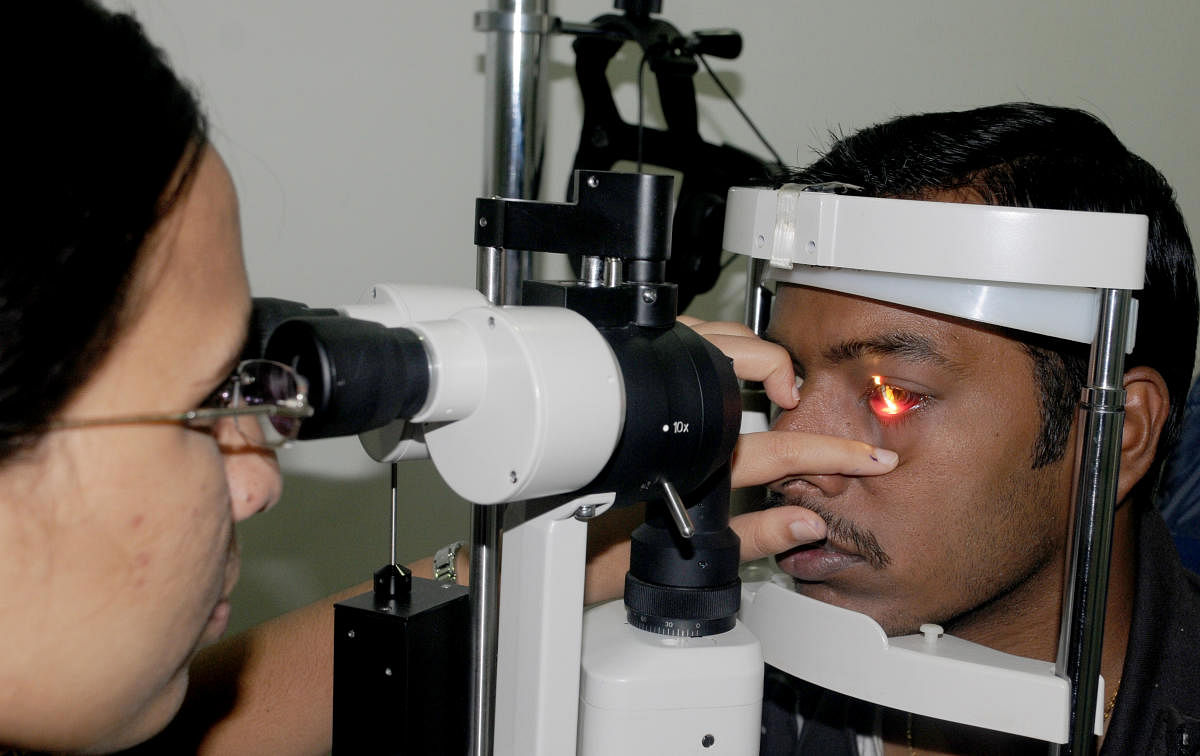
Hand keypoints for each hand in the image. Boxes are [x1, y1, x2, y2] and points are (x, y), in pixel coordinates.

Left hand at [583, 317, 898, 603]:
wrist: (537, 535)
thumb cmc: (595, 550)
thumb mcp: (685, 556)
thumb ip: (751, 536)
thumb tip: (807, 521)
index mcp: (701, 468)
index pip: (785, 453)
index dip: (835, 453)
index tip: (872, 456)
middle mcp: (678, 422)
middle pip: (750, 371)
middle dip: (788, 376)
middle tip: (802, 399)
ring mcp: (654, 394)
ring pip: (714, 343)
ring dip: (750, 352)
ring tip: (770, 376)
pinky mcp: (629, 379)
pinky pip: (679, 338)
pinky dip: (710, 340)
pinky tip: (719, 359)